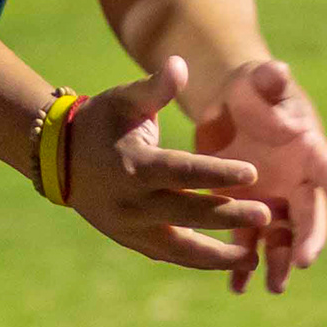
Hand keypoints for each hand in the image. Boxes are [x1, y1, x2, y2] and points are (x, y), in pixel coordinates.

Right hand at [62, 55, 272, 272]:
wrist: (57, 157)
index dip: (219, 174)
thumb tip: (180, 64)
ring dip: (217, 257)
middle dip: (230, 217)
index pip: (183, 173)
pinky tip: (228, 261)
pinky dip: (198, 260)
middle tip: (268, 216)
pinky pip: (169, 255)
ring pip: (179, 249)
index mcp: (134, 166)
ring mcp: (129, 228)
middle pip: (188, 214)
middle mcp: (131, 203)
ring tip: (253, 259)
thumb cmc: (100, 121)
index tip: (254, 174)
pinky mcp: (130, 241)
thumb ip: (155, 87)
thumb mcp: (124, 99)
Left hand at [190, 58, 326, 292]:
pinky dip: (244, 266)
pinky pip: (249, 242)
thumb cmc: (251, 88)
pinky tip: (237, 288)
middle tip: (304, 260)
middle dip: (309, 238)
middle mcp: (298, 180)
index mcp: (308, 149)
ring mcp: (274, 200)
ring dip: (279, 262)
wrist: (229, 108)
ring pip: (282, 237)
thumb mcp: (257, 79)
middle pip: (309, 214)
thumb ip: (268, 79)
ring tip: (274, 287)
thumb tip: (279, 70)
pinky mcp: (247, 211)